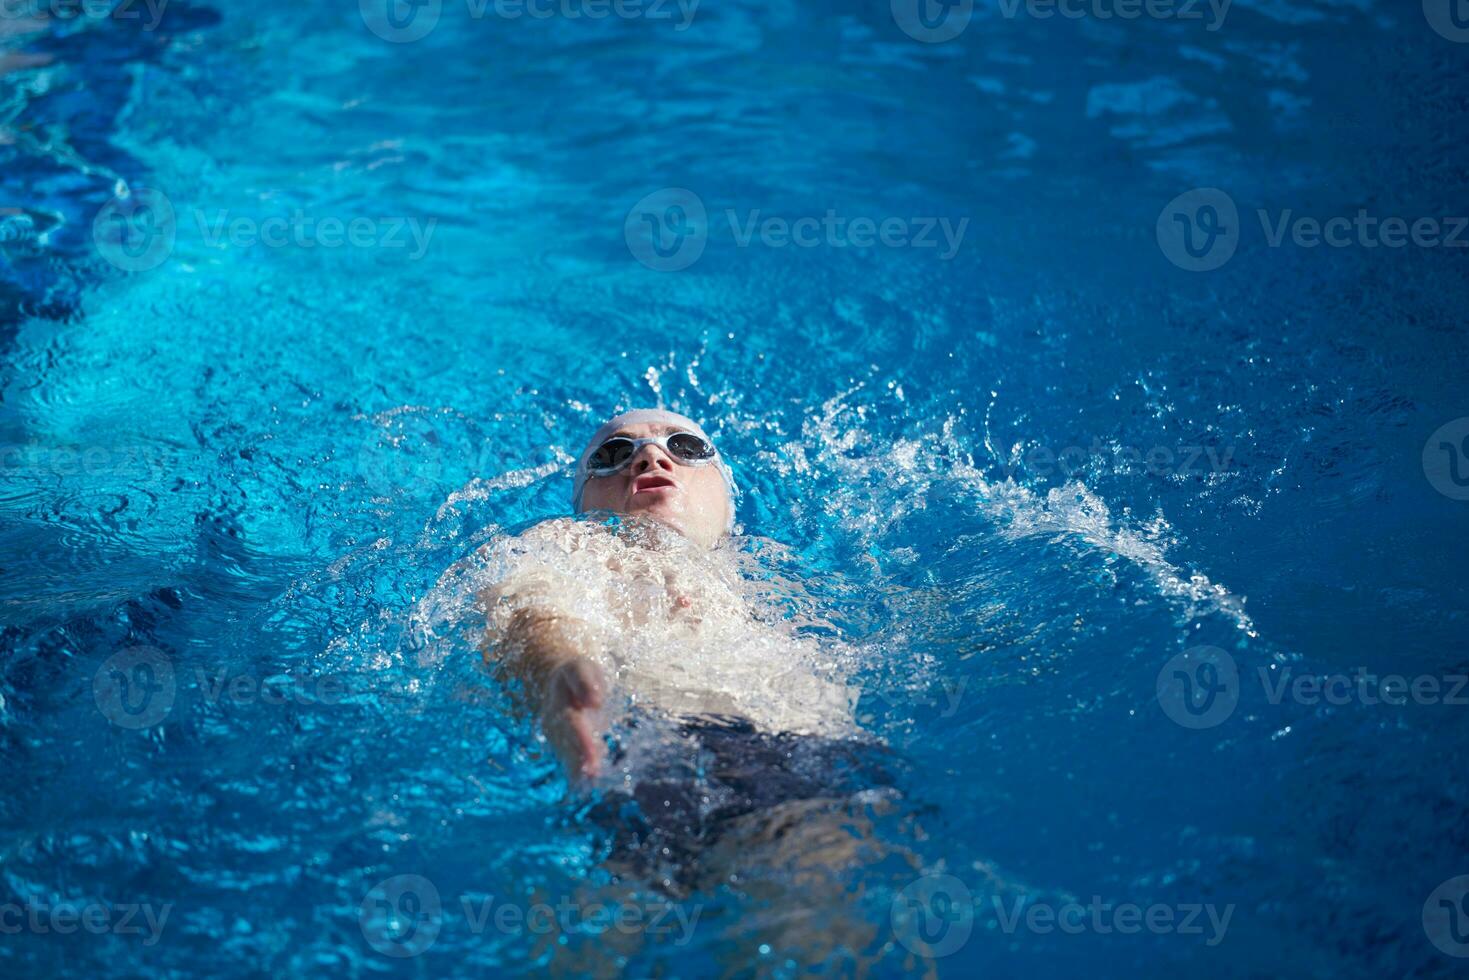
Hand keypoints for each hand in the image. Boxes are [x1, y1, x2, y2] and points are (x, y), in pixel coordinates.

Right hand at [540, 657, 606, 779]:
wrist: (556, 679)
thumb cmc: (575, 673)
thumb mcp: (581, 668)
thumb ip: (586, 681)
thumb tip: (595, 701)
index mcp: (559, 703)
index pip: (572, 724)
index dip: (582, 742)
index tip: (594, 758)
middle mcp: (553, 723)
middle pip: (568, 744)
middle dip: (580, 760)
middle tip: (593, 775)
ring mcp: (555, 735)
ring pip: (566, 755)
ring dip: (577, 770)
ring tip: (591, 782)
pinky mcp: (562, 743)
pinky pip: (569, 758)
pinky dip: (576, 773)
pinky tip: (586, 784)